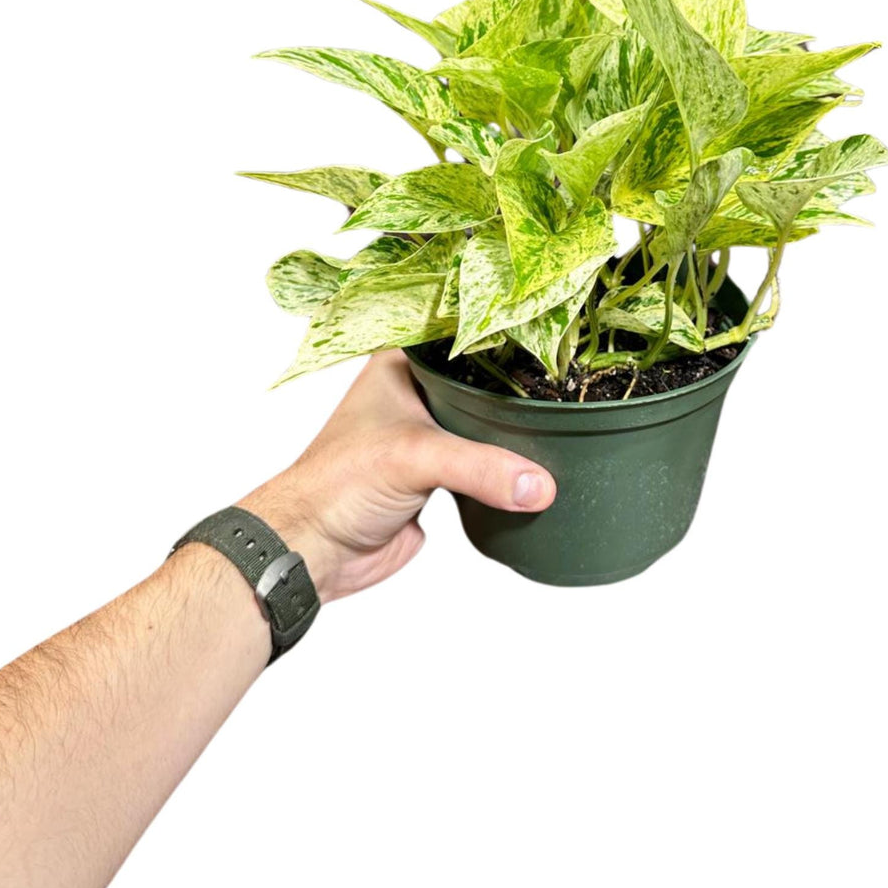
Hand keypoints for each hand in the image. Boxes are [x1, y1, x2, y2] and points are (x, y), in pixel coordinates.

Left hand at [240, 350, 555, 600]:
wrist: (317, 551)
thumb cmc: (337, 485)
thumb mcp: (414, 459)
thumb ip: (481, 468)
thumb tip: (540, 485)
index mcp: (401, 363)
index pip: (463, 335)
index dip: (505, 335)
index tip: (554, 336)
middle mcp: (417, 392)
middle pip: (485, 382)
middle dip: (521, 389)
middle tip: (571, 382)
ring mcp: (431, 434)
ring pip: (489, 424)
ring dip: (517, 432)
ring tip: (566, 419)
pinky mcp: (443, 474)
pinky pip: (489, 463)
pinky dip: (511, 467)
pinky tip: (543, 461)